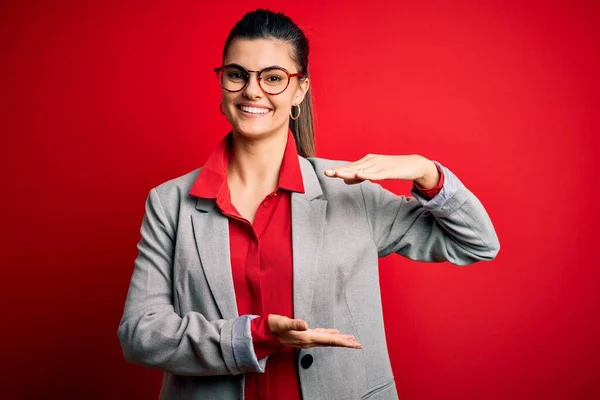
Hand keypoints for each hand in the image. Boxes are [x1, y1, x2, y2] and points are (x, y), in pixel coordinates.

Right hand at [268, 314, 361, 349]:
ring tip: (351, 340)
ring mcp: (308, 339)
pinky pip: (322, 337)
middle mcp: (309, 340)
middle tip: (359, 344)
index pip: (329, 340)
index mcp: (307, 337)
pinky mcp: (305, 335)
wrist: (266, 332)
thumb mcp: (283, 323)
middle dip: (345, 343)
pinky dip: (330, 336)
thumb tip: (305, 324)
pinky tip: (334, 333)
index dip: (343, 341)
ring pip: (328, 341)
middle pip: (331, 342)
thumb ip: (294, 323)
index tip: (354, 343)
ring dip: (340, 340)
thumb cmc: (275, 326)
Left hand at [324, 154, 438, 187]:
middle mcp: (371, 161)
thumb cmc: (393, 169)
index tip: (326, 173)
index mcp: (367, 161)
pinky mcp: (387, 171)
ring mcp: (379, 165)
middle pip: (353, 167)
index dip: (339, 170)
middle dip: (340, 170)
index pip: (350, 166)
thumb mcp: (375, 172)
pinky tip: (358, 175)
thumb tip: (345, 181)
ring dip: (349, 172)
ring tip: (337, 174)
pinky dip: (366, 174)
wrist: (413, 164)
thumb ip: (360, 176)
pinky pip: (375, 174)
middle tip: (327, 173)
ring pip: (361, 170)